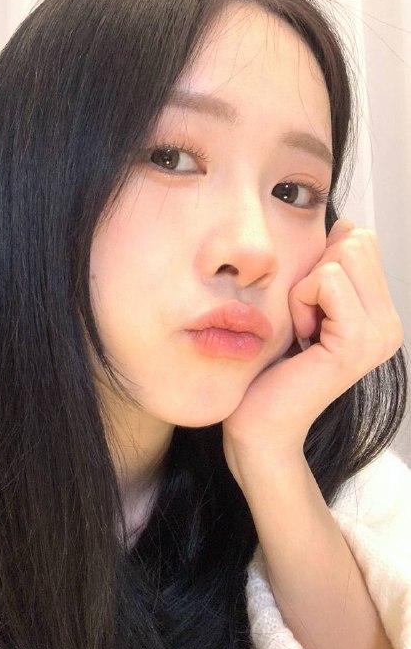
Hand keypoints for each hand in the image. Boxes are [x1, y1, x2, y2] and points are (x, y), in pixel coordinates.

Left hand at [223, 219, 403, 484]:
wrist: (259, 422)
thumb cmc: (270, 367)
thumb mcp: (304, 305)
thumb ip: (329, 268)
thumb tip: (344, 225)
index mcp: (380, 315)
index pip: (361, 240)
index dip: (321, 262)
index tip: (307, 310)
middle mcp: (389, 325)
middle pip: (356, 241)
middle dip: (315, 271)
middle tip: (302, 319)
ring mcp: (379, 335)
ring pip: (342, 255)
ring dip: (305, 287)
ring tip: (301, 330)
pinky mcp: (356, 343)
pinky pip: (327, 280)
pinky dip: (300, 300)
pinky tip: (299, 337)